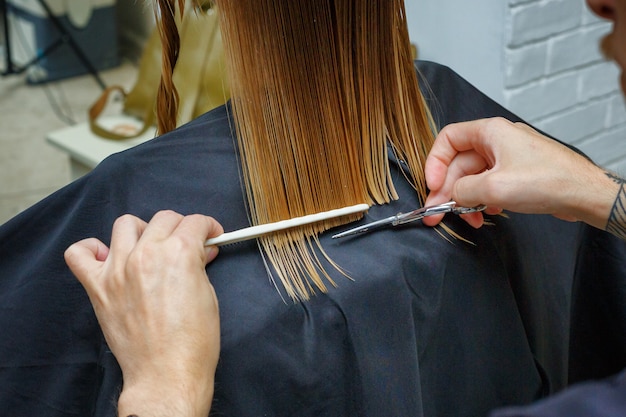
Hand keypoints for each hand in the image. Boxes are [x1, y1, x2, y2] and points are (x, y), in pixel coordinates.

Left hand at [64, 210, 223, 416]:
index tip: (209, 236)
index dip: (208, 228)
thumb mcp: (209, 295)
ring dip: (143, 231)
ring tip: (150, 247)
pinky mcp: (99, 287)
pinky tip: (108, 257)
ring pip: (126, 224)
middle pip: (164, 218)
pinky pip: (79, 254)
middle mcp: (146, 254)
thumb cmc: (192, 343)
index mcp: (179, 253)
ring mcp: (118, 269)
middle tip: (187, 245)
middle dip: (181, 228)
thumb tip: (199, 251)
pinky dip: (91, 250)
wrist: (168, 374)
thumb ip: (199, 266)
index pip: (195, 222)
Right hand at [423, 117, 617, 229]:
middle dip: (448, 190)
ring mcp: (508, 158)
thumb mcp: (493, 187)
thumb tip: (451, 195)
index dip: (435, 163)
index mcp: (490, 132)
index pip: (448, 139)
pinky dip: (483, 200)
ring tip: (468, 220)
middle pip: (459, 163)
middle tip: (437, 214)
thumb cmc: (547, 181)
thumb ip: (462, 190)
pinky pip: (489, 185)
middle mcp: (497, 141)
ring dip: (466, 199)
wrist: (585, 194)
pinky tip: (487, 214)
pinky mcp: (517, 174)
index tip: (432, 186)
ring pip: (473, 177)